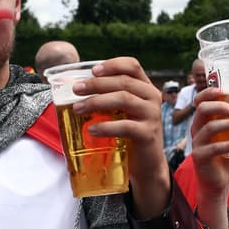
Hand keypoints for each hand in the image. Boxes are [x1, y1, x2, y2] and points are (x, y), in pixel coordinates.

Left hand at [73, 57, 168, 216]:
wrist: (146, 163)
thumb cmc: (129, 134)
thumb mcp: (122, 111)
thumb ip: (109, 98)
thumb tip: (75, 89)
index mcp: (145, 87)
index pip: (132, 66)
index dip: (112, 65)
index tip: (93, 71)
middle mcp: (152, 97)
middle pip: (123, 81)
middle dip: (96, 84)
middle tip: (75, 90)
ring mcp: (152, 115)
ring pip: (123, 99)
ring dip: (97, 102)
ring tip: (78, 109)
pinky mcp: (149, 134)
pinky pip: (126, 126)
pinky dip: (106, 126)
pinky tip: (92, 130)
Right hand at [190, 85, 228, 228]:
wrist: (219, 182)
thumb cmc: (227, 157)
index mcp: (203, 122)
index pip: (200, 101)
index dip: (209, 92)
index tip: (224, 90)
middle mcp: (196, 130)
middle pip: (202, 109)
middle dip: (220, 106)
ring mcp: (197, 144)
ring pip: (209, 127)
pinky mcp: (200, 157)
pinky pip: (213, 148)